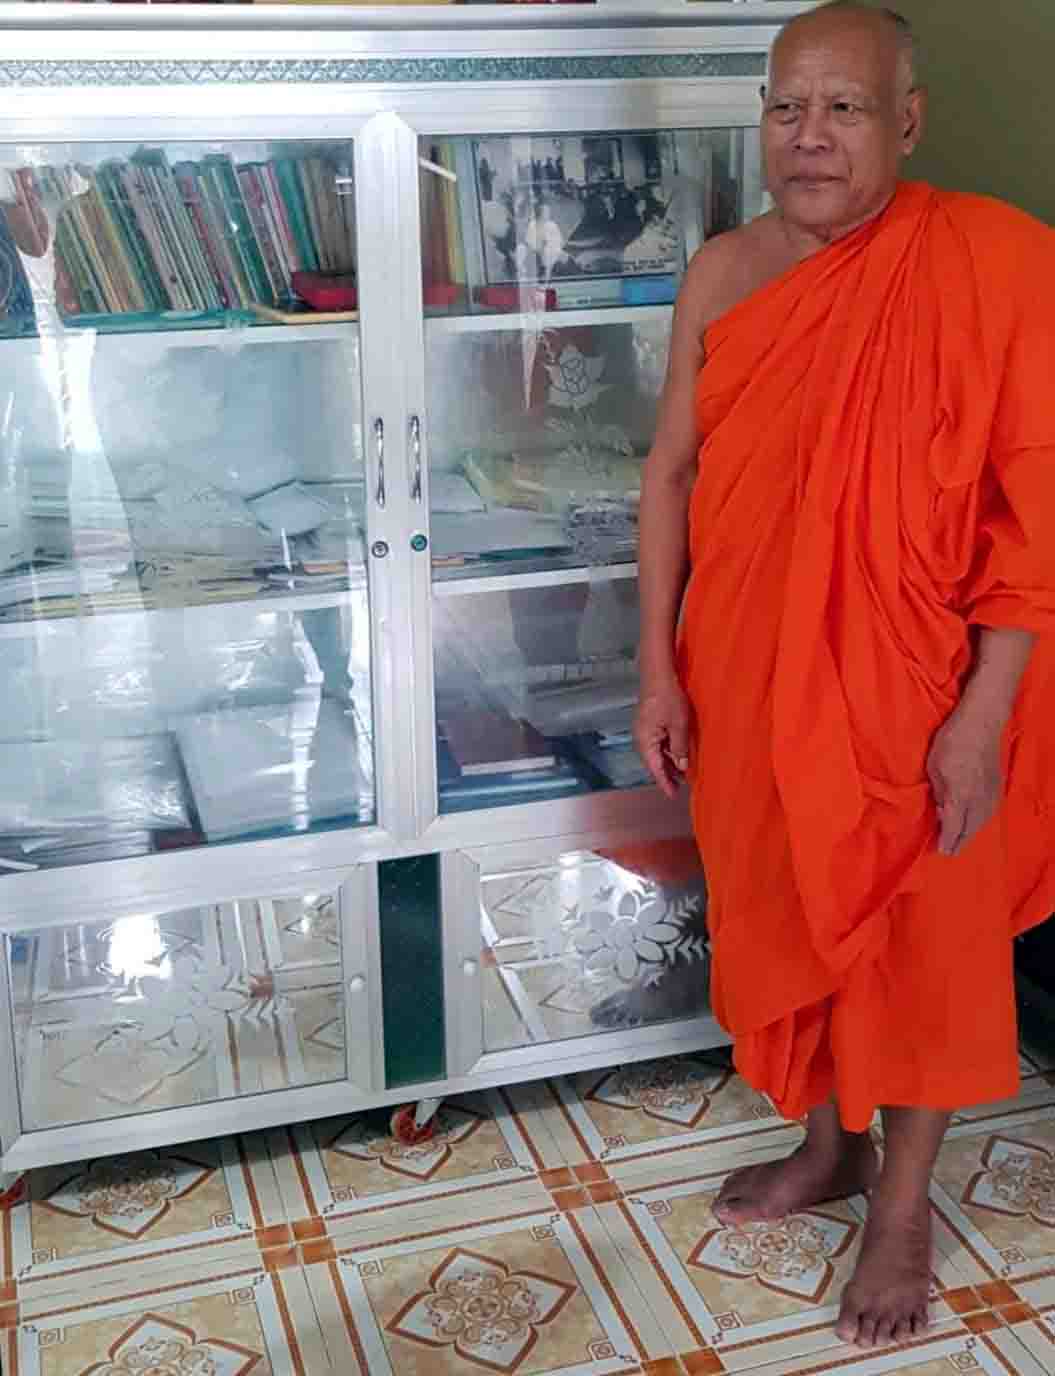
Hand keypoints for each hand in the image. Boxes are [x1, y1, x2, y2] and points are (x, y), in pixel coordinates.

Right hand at [635, 679, 691, 798]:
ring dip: (667, 762)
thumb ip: (679, 748)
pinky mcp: (647, 723)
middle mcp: (640, 739)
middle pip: (653, 763)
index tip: (673, 795)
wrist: (658, 674)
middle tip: (681, 786)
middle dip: (666, 774)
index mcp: (645, 742)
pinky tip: (676, 753)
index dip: (665, 783)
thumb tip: (682, 766)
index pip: (655, 769)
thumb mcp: (679, 725)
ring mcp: (642, 731)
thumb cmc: (668, 697)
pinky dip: (666, 751)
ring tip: (682, 772)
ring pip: (655, 753)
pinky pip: (656, 743)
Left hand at [926, 704, 1003, 856]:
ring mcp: (991, 793)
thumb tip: (941, 811)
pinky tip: (974, 821)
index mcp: (961, 795)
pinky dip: (980, 821)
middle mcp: (979, 799)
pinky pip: (989, 812)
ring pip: (981, 822)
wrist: (981, 723)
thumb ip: (938, 793)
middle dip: (958, 842)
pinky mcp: (997, 786)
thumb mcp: (934, 768)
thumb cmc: (951, 741)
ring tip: (959, 839)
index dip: (947, 842)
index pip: (954, 828)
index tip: (940, 851)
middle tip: (948, 850)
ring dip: (970, 833)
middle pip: (970, 829)